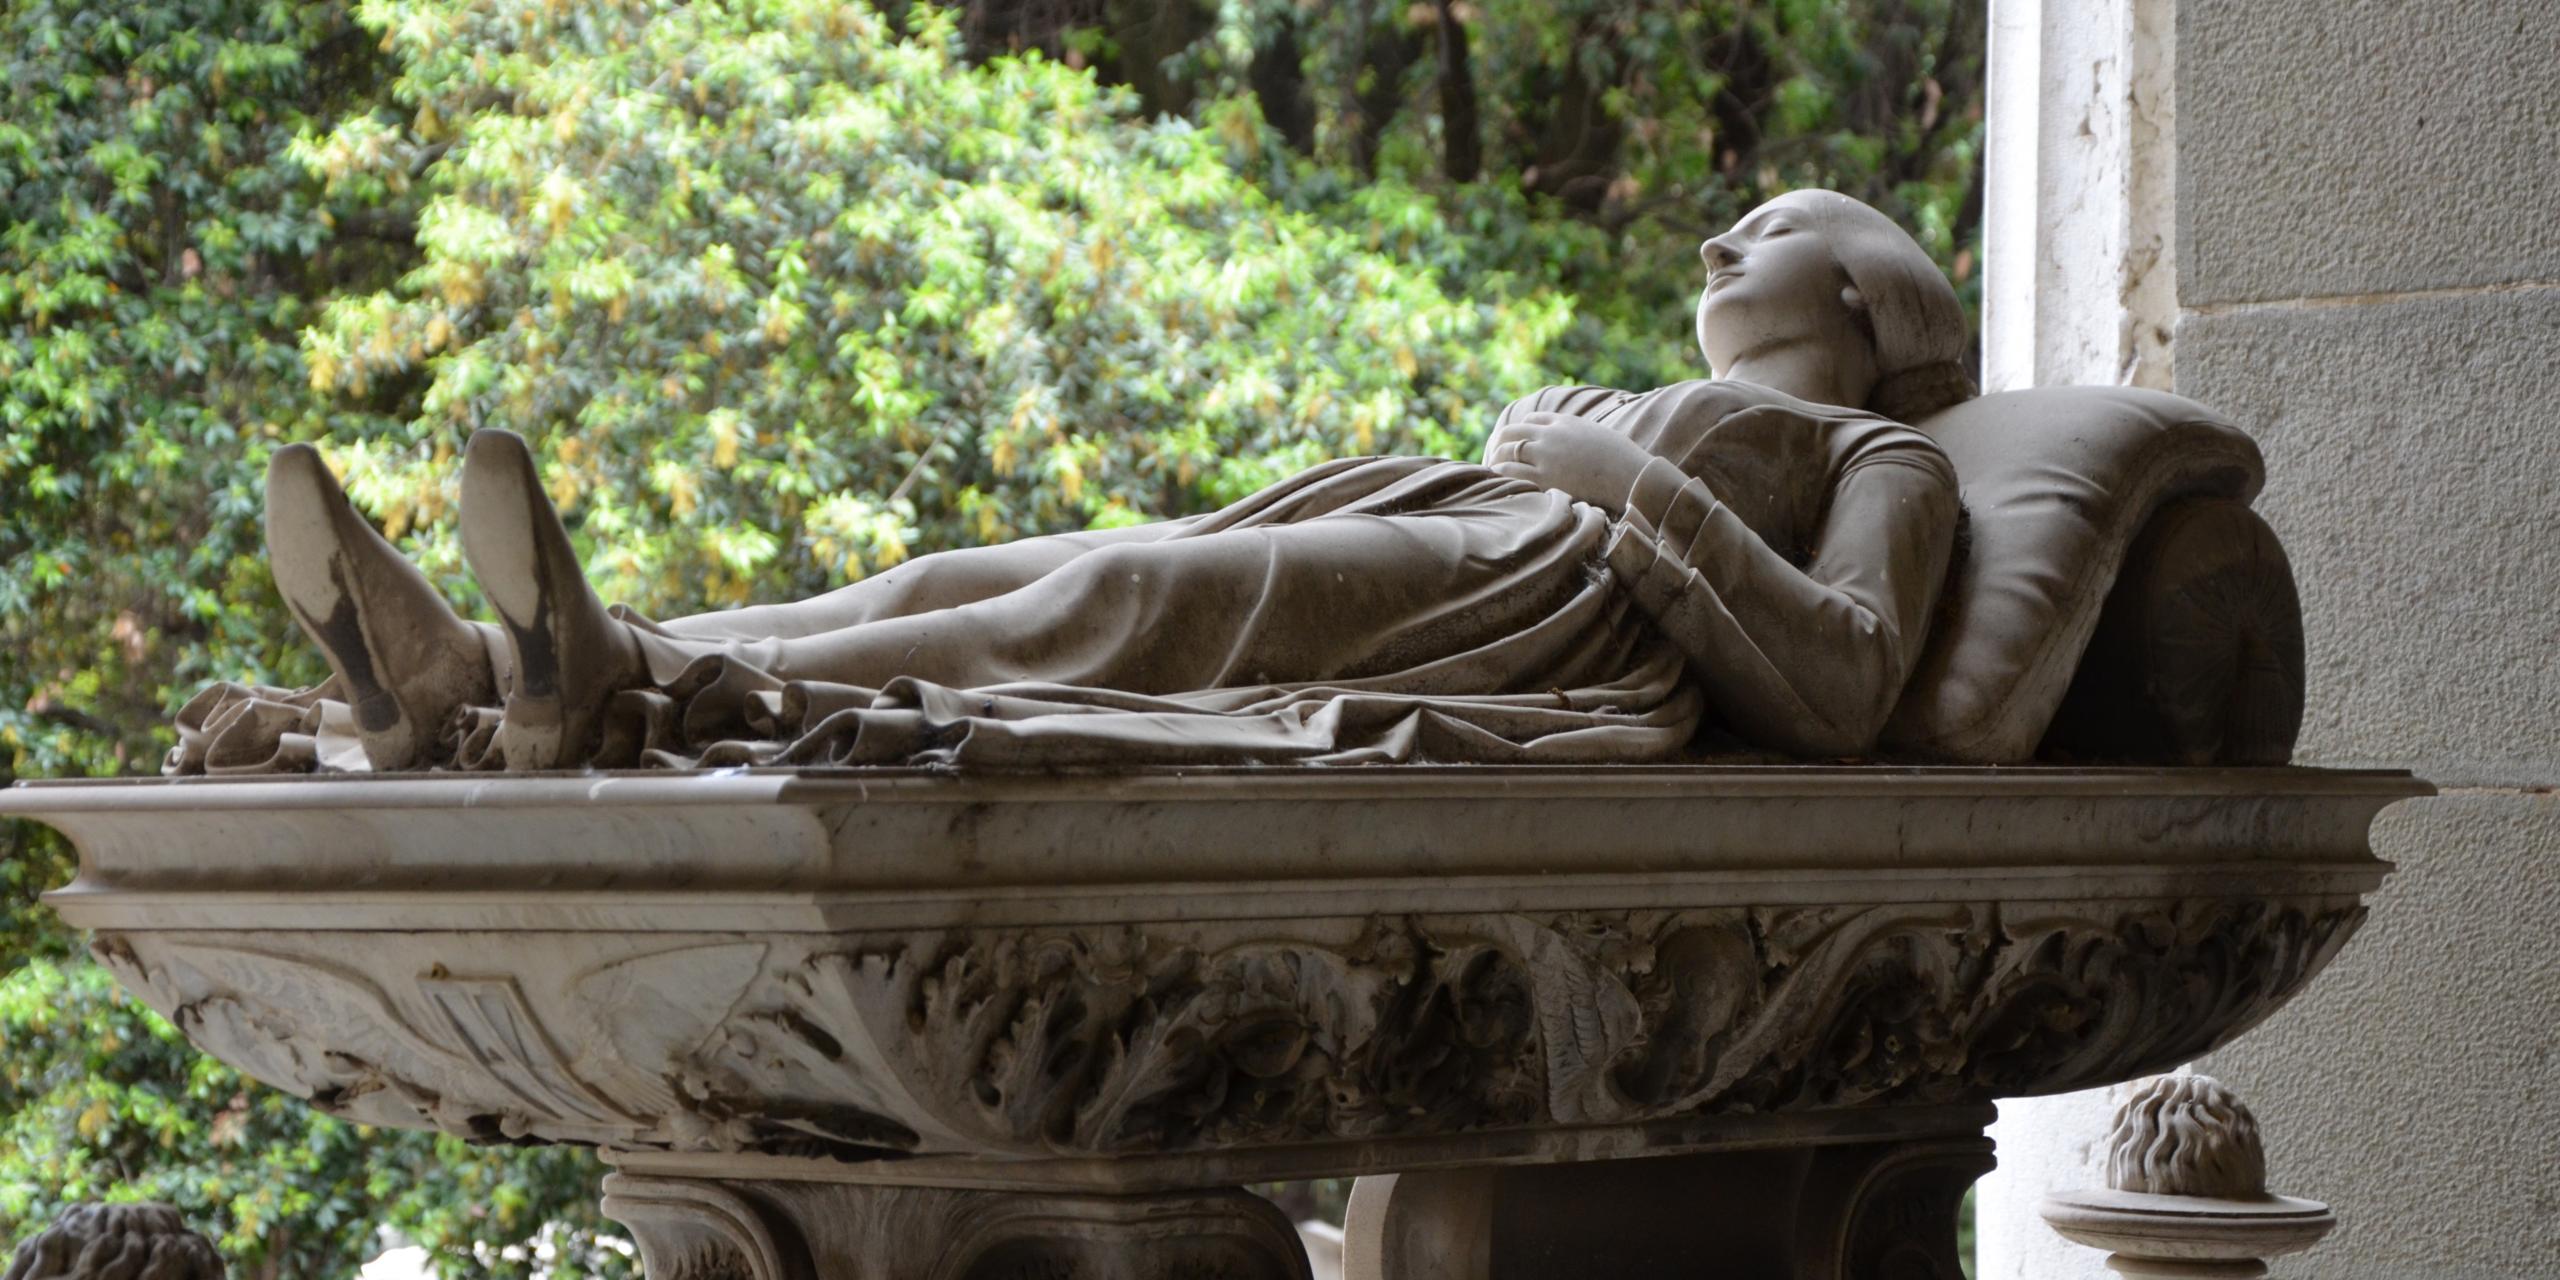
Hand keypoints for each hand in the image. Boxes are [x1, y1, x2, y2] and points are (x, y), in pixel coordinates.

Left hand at [1485, 412, 1654, 515]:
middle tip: (1494, 456)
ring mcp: (1546, 456)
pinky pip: (1511, 473)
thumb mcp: (1599, 435)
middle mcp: (1551, 435)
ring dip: (1496, 459)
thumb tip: (1578, 440)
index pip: (1531, 421)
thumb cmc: (1622, 460)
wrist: (1632, 475)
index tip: (1514, 444)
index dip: (1520, 432)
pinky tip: (1496, 479)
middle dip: (1500, 443)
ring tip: (1492, 470)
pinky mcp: (1545, 478)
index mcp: (1565, 422)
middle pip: (1512, 432)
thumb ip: (1580, 434)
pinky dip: (1500, 473)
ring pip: (1507, 451)